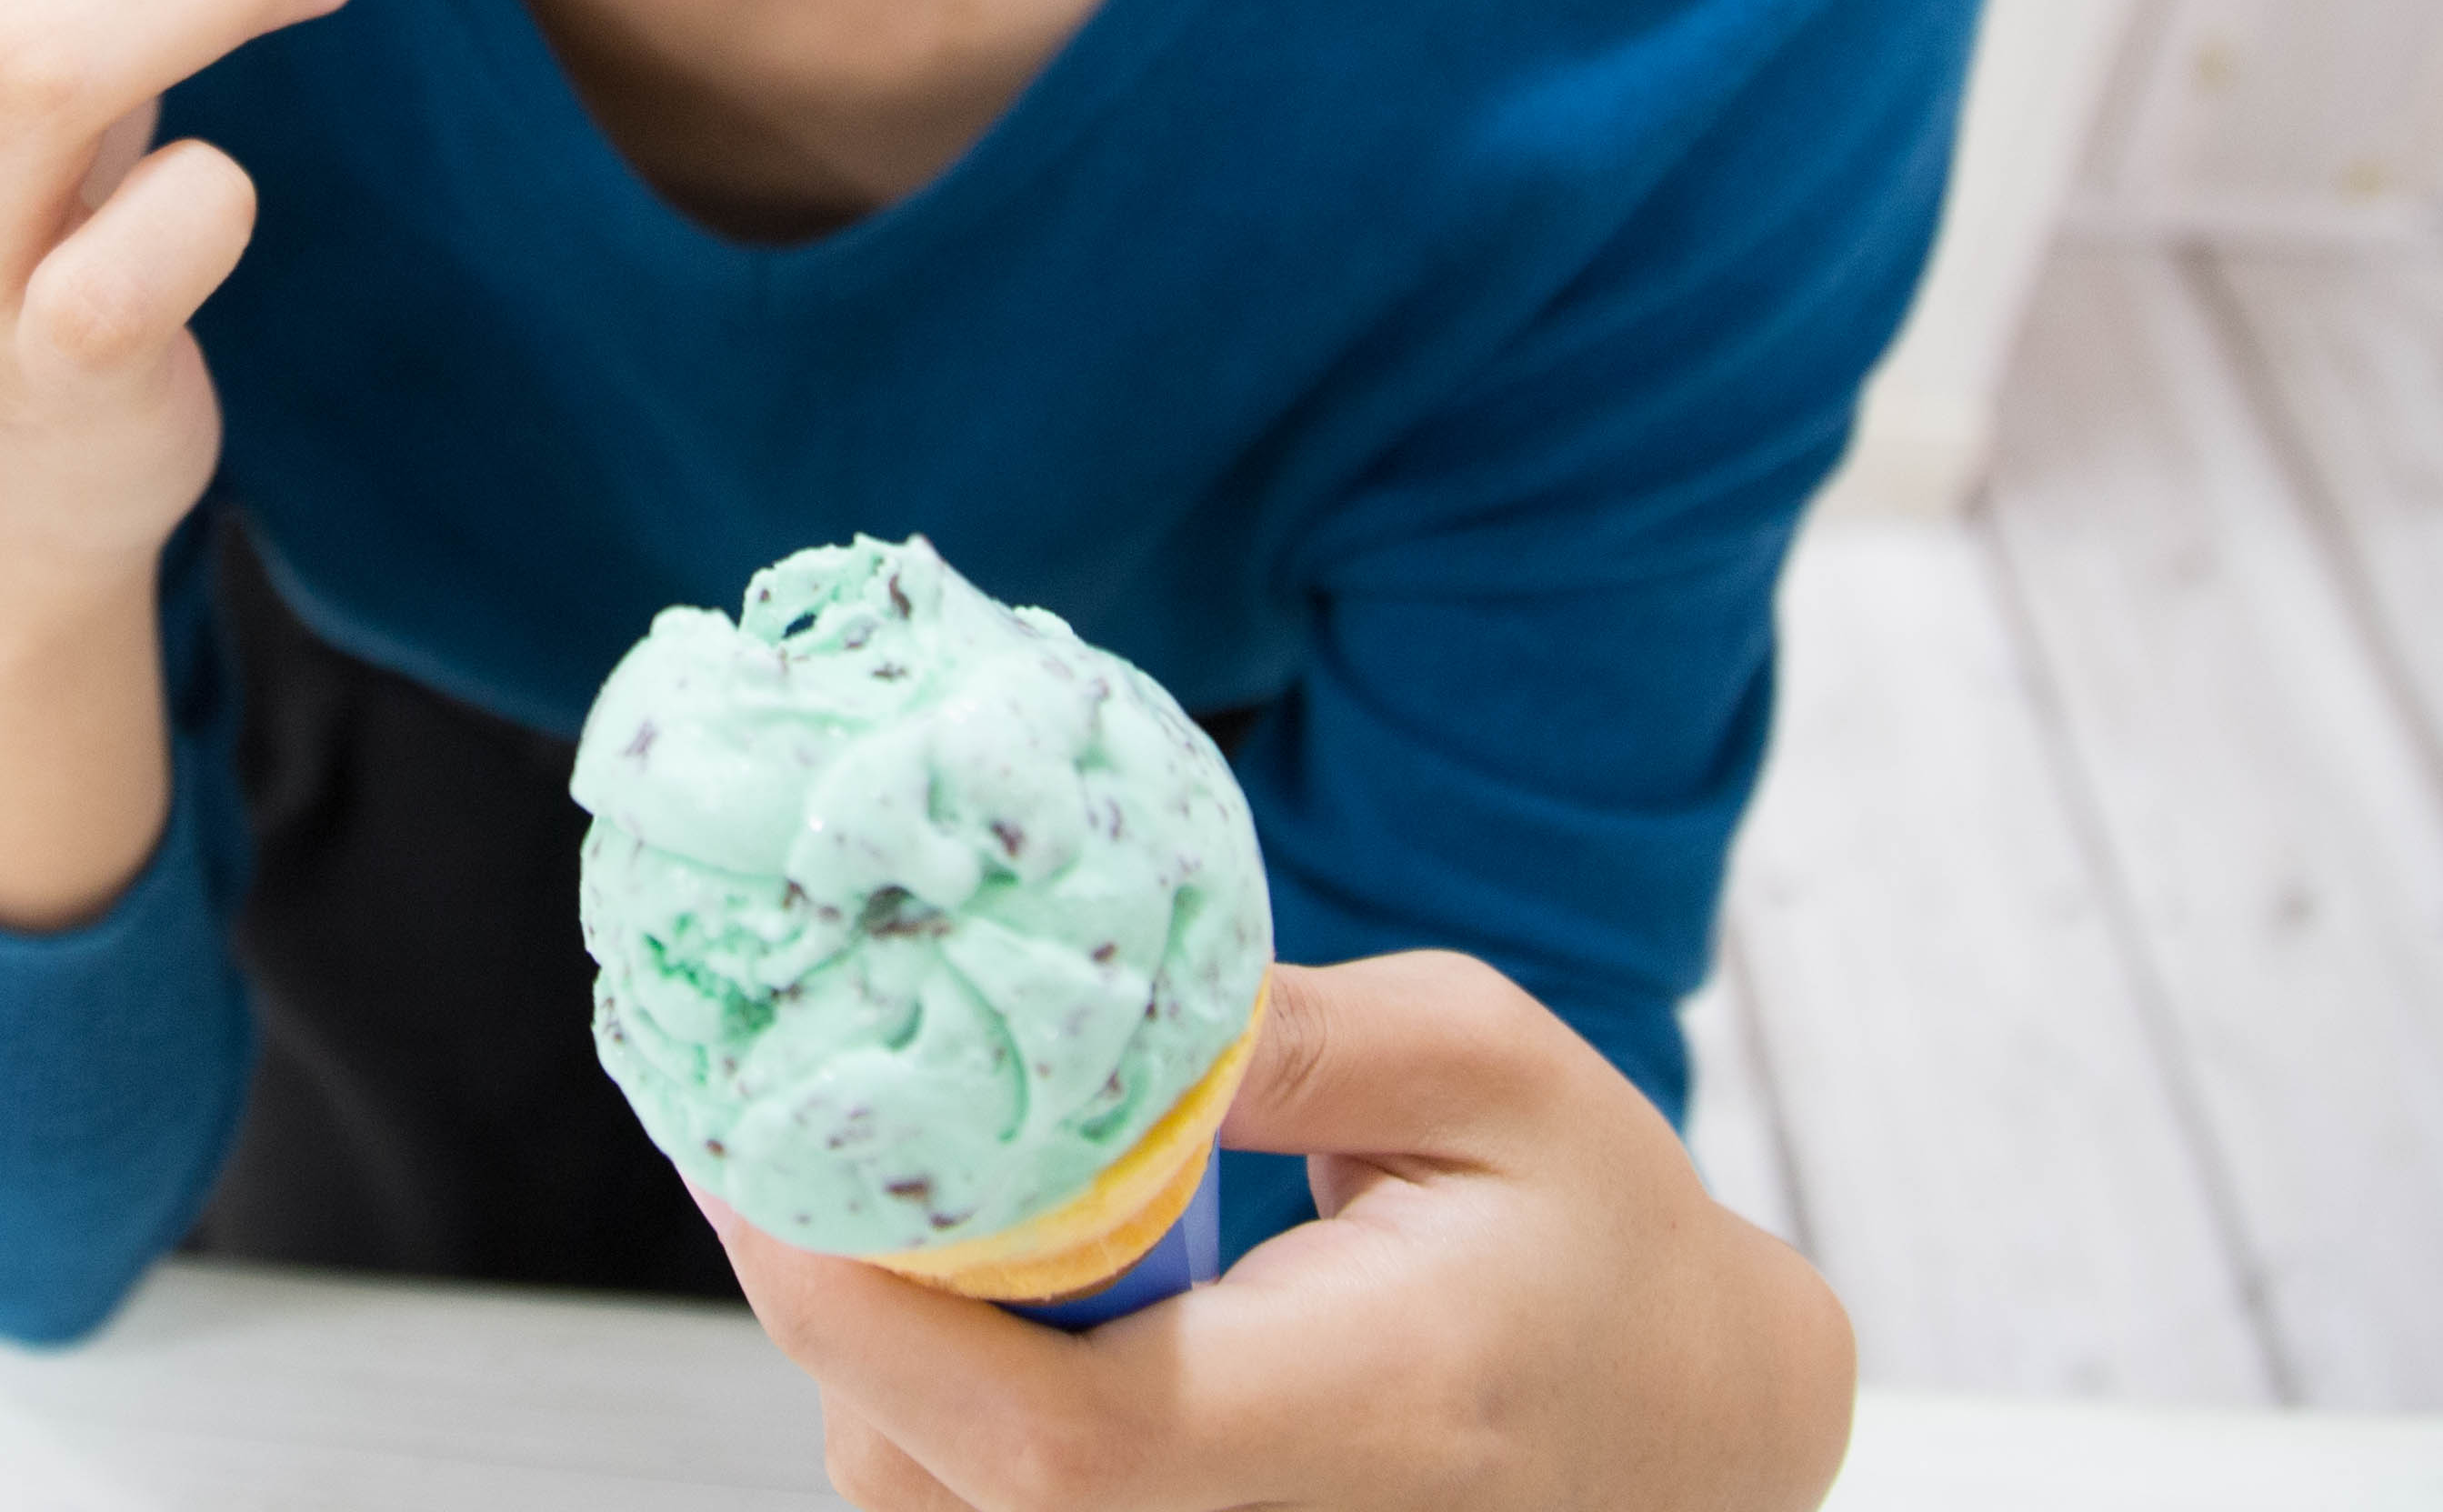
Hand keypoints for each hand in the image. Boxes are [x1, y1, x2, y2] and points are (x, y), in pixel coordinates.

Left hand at [706, 954, 1853, 1511]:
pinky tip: (951, 1265)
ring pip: (929, 1500)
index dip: (871, 1310)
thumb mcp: (1482, 1064)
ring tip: (875, 1169)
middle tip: (781, 1112)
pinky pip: (971, 1503)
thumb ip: (1281, 1030)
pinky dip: (923, 1396)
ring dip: (871, 1344)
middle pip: (942, 1478)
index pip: (1058, 1436)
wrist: (1689, 1418)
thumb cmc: (1593, 1232)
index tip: (753, 1160)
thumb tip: (1069, 982)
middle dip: (835, 1295)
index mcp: (1359, 1427)